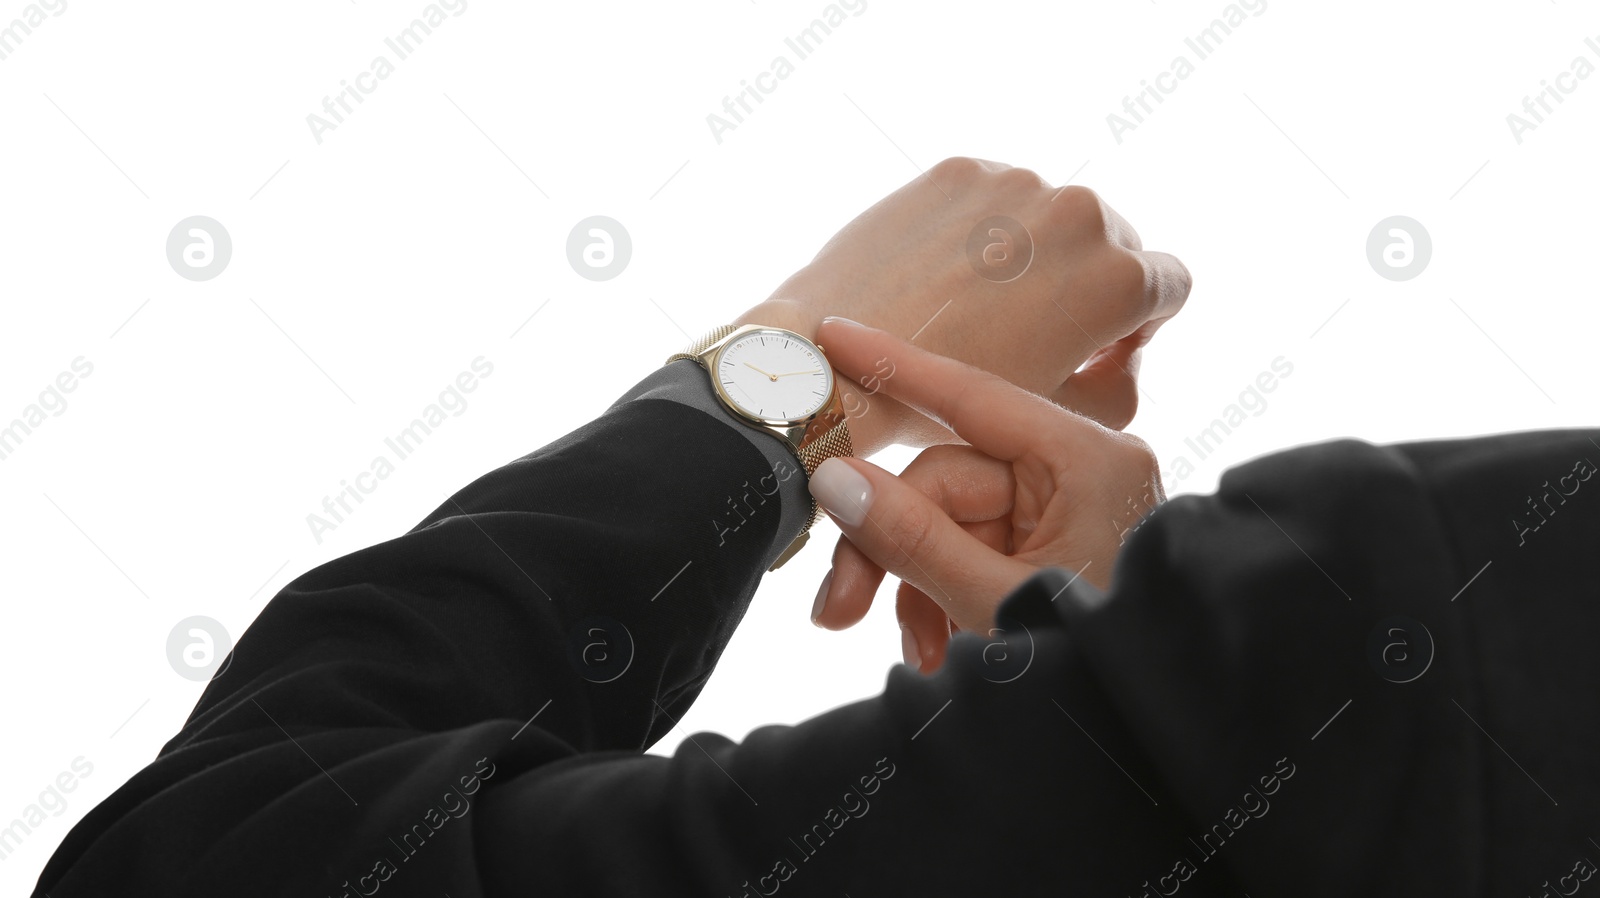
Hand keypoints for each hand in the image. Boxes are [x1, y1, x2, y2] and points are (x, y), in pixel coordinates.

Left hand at [732, 156, 1190, 457]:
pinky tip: (941, 278)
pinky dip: (981, 230)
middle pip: (1112, 241)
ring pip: (1048, 214)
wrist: (835, 365)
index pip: (1168, 284)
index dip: (1140, 321)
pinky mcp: (958, 170)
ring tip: (976, 306)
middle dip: (1086, 281)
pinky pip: (991, 197)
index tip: (1100, 342)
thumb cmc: (944, 410)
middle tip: (1033, 329)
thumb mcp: (1056, 420)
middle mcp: (1080, 214)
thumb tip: (1124, 351)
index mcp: (1119, 278)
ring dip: (1033, 252)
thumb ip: (1121, 385)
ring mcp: (1016, 182)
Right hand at [804, 317, 1162, 671]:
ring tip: (922, 655)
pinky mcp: (1052, 549)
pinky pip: (972, 553)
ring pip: (947, 523)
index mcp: (1089, 462)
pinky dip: (943, 599)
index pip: (972, 397)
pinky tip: (941, 651)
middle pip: (943, 481)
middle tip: (838, 610)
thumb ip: (912, 539)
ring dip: (916, 588)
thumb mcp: (995, 603)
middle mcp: (1079, 473)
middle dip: (889, 548)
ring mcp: (1066, 513)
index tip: (831, 335)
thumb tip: (836, 478)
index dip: (894, 368)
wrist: (1153, 744)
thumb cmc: (1095, 668)